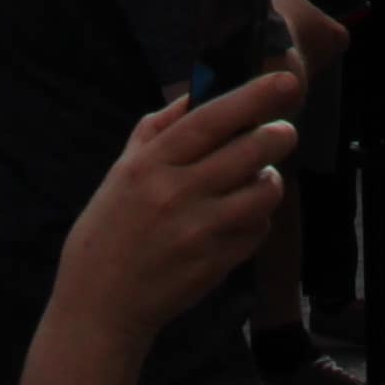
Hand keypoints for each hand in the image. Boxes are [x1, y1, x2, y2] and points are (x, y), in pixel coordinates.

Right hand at [51, 72, 300, 344]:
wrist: (101, 303)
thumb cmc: (109, 230)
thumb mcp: (122, 171)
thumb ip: (158, 128)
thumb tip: (197, 91)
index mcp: (149, 164)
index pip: (211, 119)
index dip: (253, 96)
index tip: (284, 81)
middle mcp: (176, 193)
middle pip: (249, 151)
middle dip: (278, 135)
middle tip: (284, 131)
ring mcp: (199, 231)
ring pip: (263, 192)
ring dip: (269, 180)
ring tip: (257, 179)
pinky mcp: (216, 263)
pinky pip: (257, 230)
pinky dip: (257, 219)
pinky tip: (240, 218)